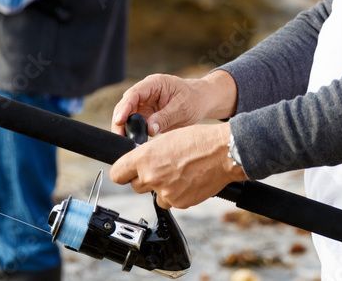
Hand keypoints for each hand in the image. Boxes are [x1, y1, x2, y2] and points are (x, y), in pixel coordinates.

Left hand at [109, 122, 246, 208]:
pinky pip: (170, 201)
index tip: (126, 172)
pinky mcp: (179, 203)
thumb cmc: (198, 141)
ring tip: (178, 173)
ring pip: (154, 194)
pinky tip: (187, 181)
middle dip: (145, 178)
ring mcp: (165, 192)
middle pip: (135, 185)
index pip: (117, 174)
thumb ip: (148, 153)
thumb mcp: (166, 138)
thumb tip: (139, 163)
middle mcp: (151, 176)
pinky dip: (176, 194)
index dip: (122, 172)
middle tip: (161, 168)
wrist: (224, 153)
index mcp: (145, 157)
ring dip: (161, 187)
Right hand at [111, 71, 237, 136]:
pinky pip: (134, 124)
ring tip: (125, 142)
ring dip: (124, 128)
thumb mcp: (182, 108)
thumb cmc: (194, 100)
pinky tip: (132, 143)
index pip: (134, 94)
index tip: (119, 120)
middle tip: (120, 137)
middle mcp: (146, 93)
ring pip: (127, 116)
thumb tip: (149, 130)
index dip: (125, 107)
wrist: (201, 102)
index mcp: (154, 84)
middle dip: (120, 120)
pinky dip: (132, 133)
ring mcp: (144, 104)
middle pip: (126, 105)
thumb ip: (165, 118)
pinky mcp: (145, 115)